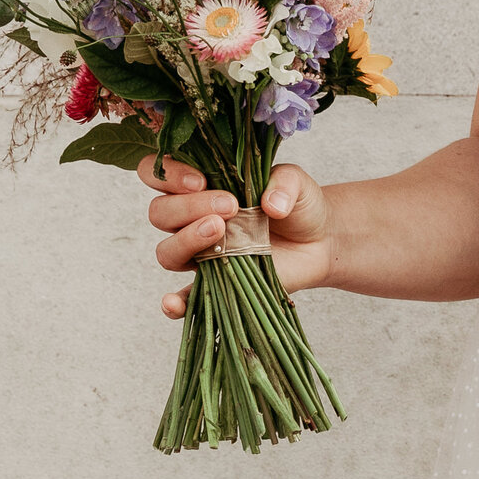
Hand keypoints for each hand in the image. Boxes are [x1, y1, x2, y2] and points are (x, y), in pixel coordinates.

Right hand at [139, 151, 334, 314]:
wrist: (319, 241)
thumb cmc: (298, 206)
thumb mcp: (297, 183)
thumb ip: (284, 182)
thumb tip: (270, 205)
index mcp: (202, 186)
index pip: (160, 175)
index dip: (168, 174)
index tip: (201, 180)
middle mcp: (192, 219)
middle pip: (160, 213)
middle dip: (188, 207)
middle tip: (230, 206)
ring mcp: (201, 253)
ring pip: (167, 250)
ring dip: (186, 240)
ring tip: (220, 231)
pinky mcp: (216, 283)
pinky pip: (186, 299)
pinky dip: (175, 304)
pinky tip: (173, 304)